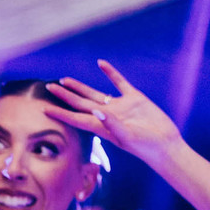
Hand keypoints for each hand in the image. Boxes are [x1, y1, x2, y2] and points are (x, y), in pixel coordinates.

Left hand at [43, 60, 182, 165]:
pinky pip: (119, 83)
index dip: (60, 113)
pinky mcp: (134, 99)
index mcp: (102, 126)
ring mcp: (120, 106)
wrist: (165, 144)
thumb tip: (96, 110)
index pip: (76, 118)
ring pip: (94, 93)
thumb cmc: (145, 146)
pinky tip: (101, 63)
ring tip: (65, 79)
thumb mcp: (127, 137)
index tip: (44, 109)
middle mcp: (107, 116)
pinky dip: (110, 73)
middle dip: (64, 96)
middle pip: (80, 104)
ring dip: (79, 87)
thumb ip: (112, 124)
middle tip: (49, 87)